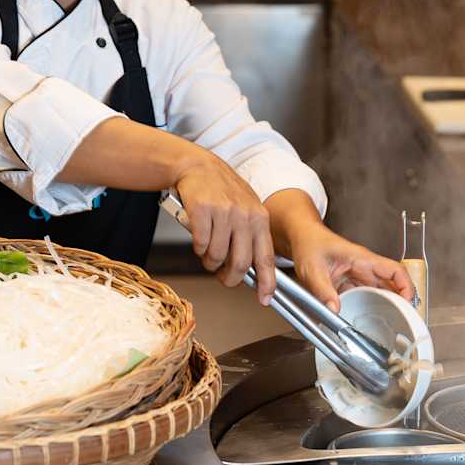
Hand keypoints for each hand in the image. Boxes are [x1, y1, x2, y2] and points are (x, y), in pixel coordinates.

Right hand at [175, 154, 276, 304]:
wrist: (197, 166)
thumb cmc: (222, 190)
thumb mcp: (247, 208)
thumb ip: (252, 236)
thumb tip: (255, 270)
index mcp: (259, 217)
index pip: (266, 257)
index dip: (267, 282)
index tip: (265, 298)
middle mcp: (244, 215)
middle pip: (240, 263)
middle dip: (230, 278)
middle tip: (223, 277)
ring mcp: (223, 212)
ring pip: (217, 256)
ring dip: (210, 262)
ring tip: (208, 252)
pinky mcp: (202, 210)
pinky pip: (200, 244)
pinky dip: (198, 248)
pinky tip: (199, 238)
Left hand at [289, 225, 414, 312]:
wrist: (302, 237)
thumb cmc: (310, 244)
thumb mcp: (312, 269)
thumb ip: (322, 290)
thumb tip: (334, 310)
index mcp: (362, 259)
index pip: (395, 270)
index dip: (406, 286)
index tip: (408, 303)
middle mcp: (365, 267)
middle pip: (393, 285)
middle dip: (402, 303)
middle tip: (404, 322)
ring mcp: (360, 275)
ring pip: (383, 292)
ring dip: (389, 306)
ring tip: (393, 324)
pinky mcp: (352, 283)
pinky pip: (368, 296)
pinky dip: (373, 308)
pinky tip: (371, 320)